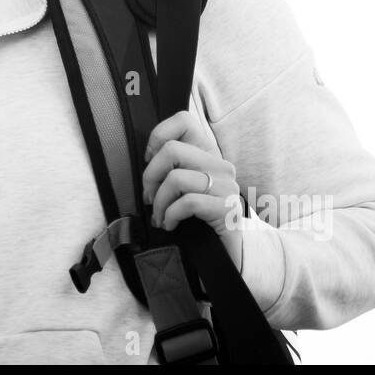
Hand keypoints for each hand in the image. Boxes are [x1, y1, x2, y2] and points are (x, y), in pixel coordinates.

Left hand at [142, 110, 244, 268]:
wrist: (229, 254)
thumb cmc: (199, 220)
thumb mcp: (183, 188)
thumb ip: (171, 169)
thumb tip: (146, 161)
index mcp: (208, 155)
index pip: (184, 121)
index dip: (158, 136)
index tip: (150, 161)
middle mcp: (220, 165)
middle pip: (171, 149)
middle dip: (151, 176)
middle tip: (149, 197)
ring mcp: (226, 186)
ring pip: (176, 178)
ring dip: (159, 202)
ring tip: (158, 216)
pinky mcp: (227, 208)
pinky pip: (188, 203)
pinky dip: (170, 215)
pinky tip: (169, 225)